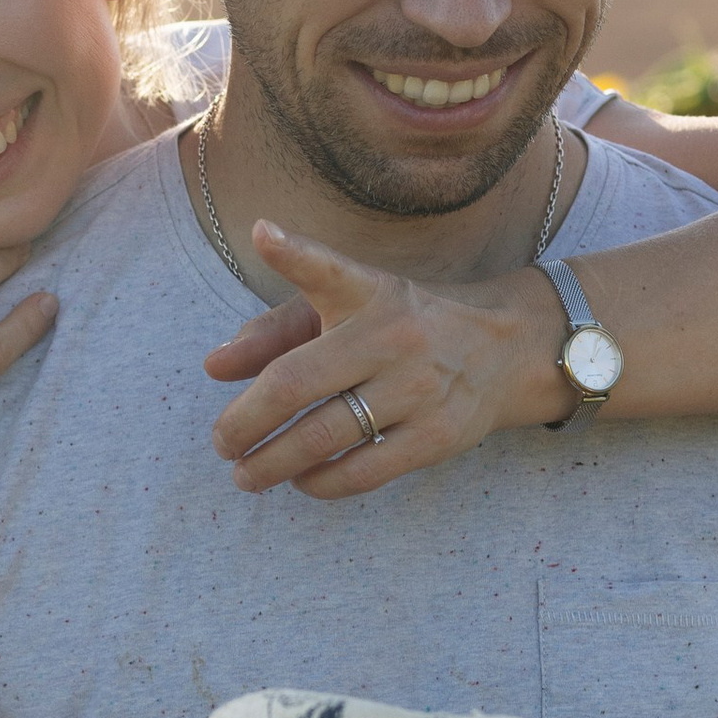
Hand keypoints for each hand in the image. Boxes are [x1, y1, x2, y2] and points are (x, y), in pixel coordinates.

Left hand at [203, 227, 567, 498]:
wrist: (503, 350)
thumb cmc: (402, 326)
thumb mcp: (349, 308)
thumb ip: (278, 331)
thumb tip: (215, 366)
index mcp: (368, 293)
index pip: (328, 269)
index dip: (294, 252)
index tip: (264, 234)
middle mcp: (392, 337)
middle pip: (297, 384)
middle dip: (244, 422)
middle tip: (222, 442)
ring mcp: (417, 389)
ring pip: (324, 437)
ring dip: (271, 463)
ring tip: (247, 473)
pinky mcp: (435, 437)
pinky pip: (362, 471)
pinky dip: (319, 482)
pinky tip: (299, 481)